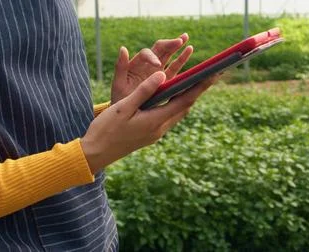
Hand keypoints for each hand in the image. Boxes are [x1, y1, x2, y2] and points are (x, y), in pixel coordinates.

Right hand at [82, 71, 218, 173]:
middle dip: (197, 90)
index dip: (200, 86)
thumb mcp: (123, 107)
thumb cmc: (105, 130)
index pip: (184, 100)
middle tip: (209, 74)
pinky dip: (174, 104)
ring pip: (177, 112)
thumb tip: (163, 74)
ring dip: (186, 97)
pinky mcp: (149, 135)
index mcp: (155, 121)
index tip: (213, 73)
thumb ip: (144, 91)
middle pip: (185, 106)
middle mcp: (159, 129)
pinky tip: (171, 96)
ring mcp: (155, 133)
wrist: (95, 154)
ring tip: (195, 82)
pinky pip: (168, 116)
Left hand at [111, 33, 193, 103]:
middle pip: (159, 49)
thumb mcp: (118, 84)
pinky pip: (174, 67)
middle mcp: (147, 64)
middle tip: (179, 40)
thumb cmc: (120, 98)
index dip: (152, 57)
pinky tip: (190, 48)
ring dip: (176, 45)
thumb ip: (120, 67)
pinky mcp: (165, 79)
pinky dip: (182, 58)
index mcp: (136, 63)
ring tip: (185, 37)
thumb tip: (123, 48)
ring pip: (168, 55)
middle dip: (169, 44)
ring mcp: (157, 71)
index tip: (157, 65)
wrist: (126, 112)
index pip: (146, 53)